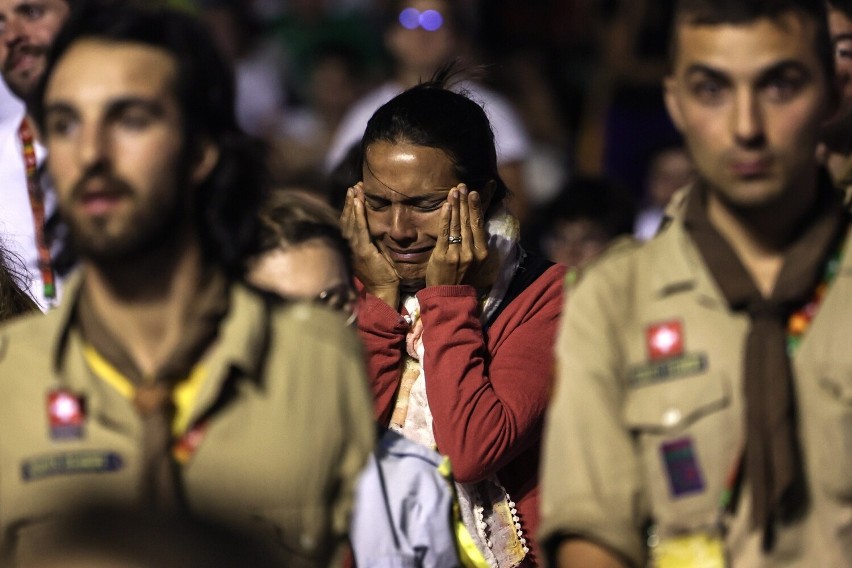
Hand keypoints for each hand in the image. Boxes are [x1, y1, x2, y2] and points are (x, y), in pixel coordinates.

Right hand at [340, 182, 400, 307]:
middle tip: (353, 186)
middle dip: (350, 202)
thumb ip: (372, 240)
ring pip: (351, 222)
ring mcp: (355, 248)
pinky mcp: (363, 251)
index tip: (353, 193)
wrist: (383, 290)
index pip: (348, 224)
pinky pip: (360, 229)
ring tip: (354, 189)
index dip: (349, 208)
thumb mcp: (376, 253)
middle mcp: (350, 246)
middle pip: (347, 220)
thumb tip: (376, 225)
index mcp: (352, 247)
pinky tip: (358, 203)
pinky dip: (358, 215)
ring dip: (353, 204)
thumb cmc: (383, 274)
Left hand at [425, 184, 488, 286]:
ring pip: (457, 225)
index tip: (474, 193)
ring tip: (454, 191)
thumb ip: (476, 244)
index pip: (479, 225)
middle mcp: (471, 252)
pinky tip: (446, 206)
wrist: (448, 296)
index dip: (476, 208)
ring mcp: (456, 254)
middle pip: (468, 222)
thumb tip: (478, 224)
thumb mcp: (475, 262)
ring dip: (455, 206)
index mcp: (482, 253)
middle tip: (463, 186)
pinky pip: (444, 233)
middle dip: (465, 202)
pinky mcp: (442, 256)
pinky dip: (446, 218)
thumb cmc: (462, 278)